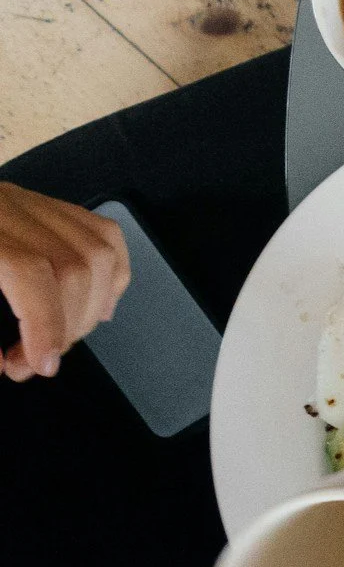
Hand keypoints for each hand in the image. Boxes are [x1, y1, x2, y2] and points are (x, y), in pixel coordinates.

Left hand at [0, 183, 129, 378]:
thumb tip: (0, 362)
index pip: (31, 271)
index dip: (45, 323)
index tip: (40, 363)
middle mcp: (6, 207)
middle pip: (74, 264)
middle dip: (67, 325)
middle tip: (37, 360)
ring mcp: (30, 202)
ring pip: (99, 251)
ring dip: (91, 307)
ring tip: (61, 337)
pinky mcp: (46, 205)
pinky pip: (104, 235)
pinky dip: (110, 276)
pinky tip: (94, 305)